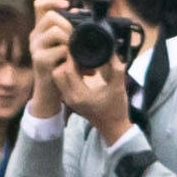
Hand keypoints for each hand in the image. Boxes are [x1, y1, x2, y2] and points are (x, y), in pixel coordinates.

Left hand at [29, 0, 130, 137]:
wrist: (114, 129)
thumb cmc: (117, 111)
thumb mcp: (118, 88)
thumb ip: (116, 69)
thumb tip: (111, 51)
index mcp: (80, 95)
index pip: (68, 69)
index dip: (72, 56)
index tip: (79, 47)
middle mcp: (71, 97)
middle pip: (58, 72)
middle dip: (66, 60)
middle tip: (77, 52)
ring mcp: (69, 100)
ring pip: (58, 77)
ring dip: (65, 67)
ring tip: (78, 60)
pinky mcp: (70, 100)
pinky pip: (62, 82)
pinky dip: (67, 73)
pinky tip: (80, 68)